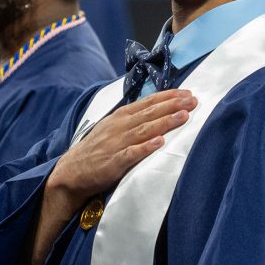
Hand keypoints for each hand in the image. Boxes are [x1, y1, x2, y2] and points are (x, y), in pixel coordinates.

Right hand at [22, 89, 196, 264]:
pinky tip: (159, 143)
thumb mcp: (113, 128)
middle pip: (149, 114)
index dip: (167, 97)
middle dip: (172, 106)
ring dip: (164, 123)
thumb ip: (134, 119)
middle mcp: (119, 127)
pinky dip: (145, 147)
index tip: (187, 93)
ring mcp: (116, 144)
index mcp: (120, 117)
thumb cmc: (98, 149)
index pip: (147, 103)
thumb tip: (159, 110)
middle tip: (192, 101)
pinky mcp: (113, 162)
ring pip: (144, 130)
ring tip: (183, 117)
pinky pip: (131, 154)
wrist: (72, 171)